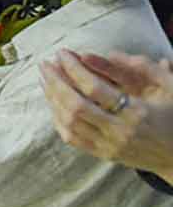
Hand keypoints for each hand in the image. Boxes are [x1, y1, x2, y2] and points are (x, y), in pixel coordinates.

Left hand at [40, 50, 172, 181]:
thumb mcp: (171, 88)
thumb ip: (145, 69)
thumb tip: (113, 52)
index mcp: (137, 113)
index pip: (95, 88)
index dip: (74, 69)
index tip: (62, 53)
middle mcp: (119, 131)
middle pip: (75, 105)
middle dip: (56, 82)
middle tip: (45, 64)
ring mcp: (108, 145)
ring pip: (69, 123)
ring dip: (52, 99)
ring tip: (45, 79)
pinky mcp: (102, 154)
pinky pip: (72, 137)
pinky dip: (58, 118)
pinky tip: (52, 102)